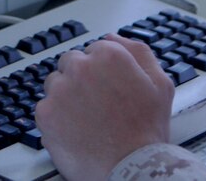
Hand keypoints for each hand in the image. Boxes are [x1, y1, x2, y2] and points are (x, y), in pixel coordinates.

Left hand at [37, 34, 174, 179]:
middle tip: (96, 102)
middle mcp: (82, 67)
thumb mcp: (160, 84)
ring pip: (55, 82)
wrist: (130, 168)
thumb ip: (138, 52)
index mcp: (109, 56)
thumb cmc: (146, 131)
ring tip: (85, 117)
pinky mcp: (45, 113)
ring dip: (66, 94)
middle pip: (72, 62)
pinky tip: (75, 128)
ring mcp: (61, 90)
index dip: (102, 70)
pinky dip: (55, 116)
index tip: (107, 85)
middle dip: (81, 78)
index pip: (95, 49)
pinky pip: (44, 106)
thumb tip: (113, 37)